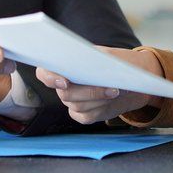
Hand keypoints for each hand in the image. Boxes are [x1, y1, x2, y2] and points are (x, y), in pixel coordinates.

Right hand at [35, 48, 162, 124]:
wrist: (128, 81)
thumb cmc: (115, 64)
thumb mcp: (107, 56)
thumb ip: (95, 59)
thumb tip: (90, 67)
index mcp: (63, 66)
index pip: (44, 73)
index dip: (50, 78)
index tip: (65, 82)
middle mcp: (63, 85)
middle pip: (65, 94)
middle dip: (89, 91)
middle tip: (111, 87)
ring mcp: (71, 101)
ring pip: (78, 105)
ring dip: (98, 98)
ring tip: (116, 90)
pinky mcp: (81, 114)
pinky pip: (86, 116)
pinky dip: (101, 108)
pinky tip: (110, 100)